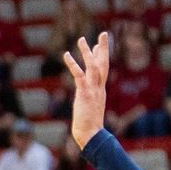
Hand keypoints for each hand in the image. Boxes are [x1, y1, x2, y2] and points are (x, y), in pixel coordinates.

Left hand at [63, 32, 109, 149]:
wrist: (91, 135)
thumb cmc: (90, 126)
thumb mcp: (91, 109)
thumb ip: (90, 101)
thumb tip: (87, 100)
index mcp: (101, 91)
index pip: (103, 70)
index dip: (101, 56)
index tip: (98, 45)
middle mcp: (99, 88)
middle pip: (103, 64)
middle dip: (103, 48)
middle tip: (103, 33)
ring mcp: (93, 90)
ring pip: (93, 66)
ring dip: (87, 52)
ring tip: (82, 39)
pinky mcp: (85, 94)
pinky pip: (79, 76)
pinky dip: (73, 64)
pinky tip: (67, 55)